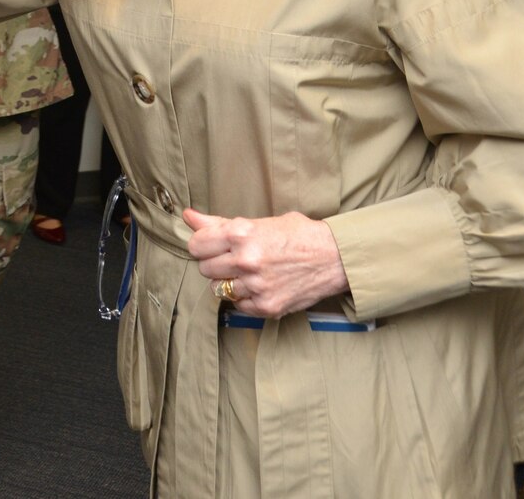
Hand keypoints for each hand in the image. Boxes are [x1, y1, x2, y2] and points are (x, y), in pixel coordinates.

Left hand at [184, 208, 347, 318]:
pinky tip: (259, 285)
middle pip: (204, 268)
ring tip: (248, 272)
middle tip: (232, 258)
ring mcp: (256, 286)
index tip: (210, 245)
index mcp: (242, 234)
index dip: (201, 245)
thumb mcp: (259, 221)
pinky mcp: (267, 306)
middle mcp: (246, 261)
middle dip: (215, 263)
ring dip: (229, 281)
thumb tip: (188, 216)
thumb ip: (219, 222)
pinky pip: (238, 305)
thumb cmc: (298, 234)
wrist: (335, 257)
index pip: (196, 245)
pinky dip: (245, 298)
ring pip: (219, 289)